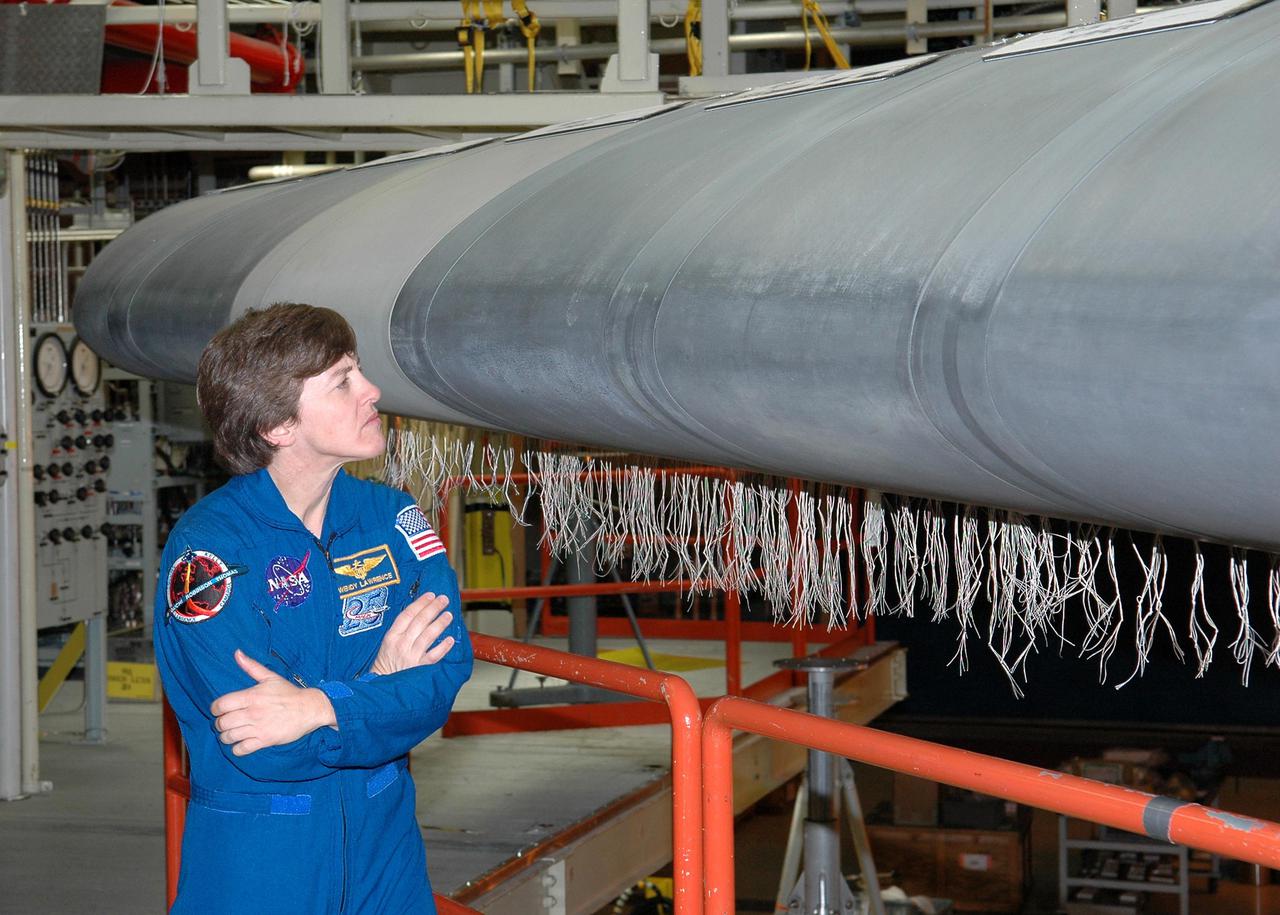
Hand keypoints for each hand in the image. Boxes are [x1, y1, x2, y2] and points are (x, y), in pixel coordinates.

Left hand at [211, 650, 335, 755]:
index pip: (220, 705)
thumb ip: (251, 666)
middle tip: (226, 722)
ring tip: (231, 733)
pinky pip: (241, 749)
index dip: (215, 709)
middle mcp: (252, 712)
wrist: (310, 708)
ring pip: (228, 737)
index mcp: (251, 696)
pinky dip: (237, 749)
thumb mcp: (270, 677)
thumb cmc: (289, 693)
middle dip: (220, 724)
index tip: (220, 710)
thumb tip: (236, 653)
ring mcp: (258, 728)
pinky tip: (240, 743)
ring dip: (226, 736)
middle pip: (222, 723)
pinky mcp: (264, 741)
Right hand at [370, 591, 455, 675]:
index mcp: (392, 636)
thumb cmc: (387, 662)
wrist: (382, 685)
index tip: (430, 595)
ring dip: (440, 623)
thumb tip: (420, 613)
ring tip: (449, 615)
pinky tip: (450, 640)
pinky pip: (433, 656)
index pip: (407, 614)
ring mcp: (410, 656)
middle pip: (420, 621)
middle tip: (444, 599)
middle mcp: (401, 644)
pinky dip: (442, 647)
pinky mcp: (418, 668)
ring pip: (428, 635)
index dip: (420, 603)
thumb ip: (401, 630)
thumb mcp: (388, 643)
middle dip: (433, 608)